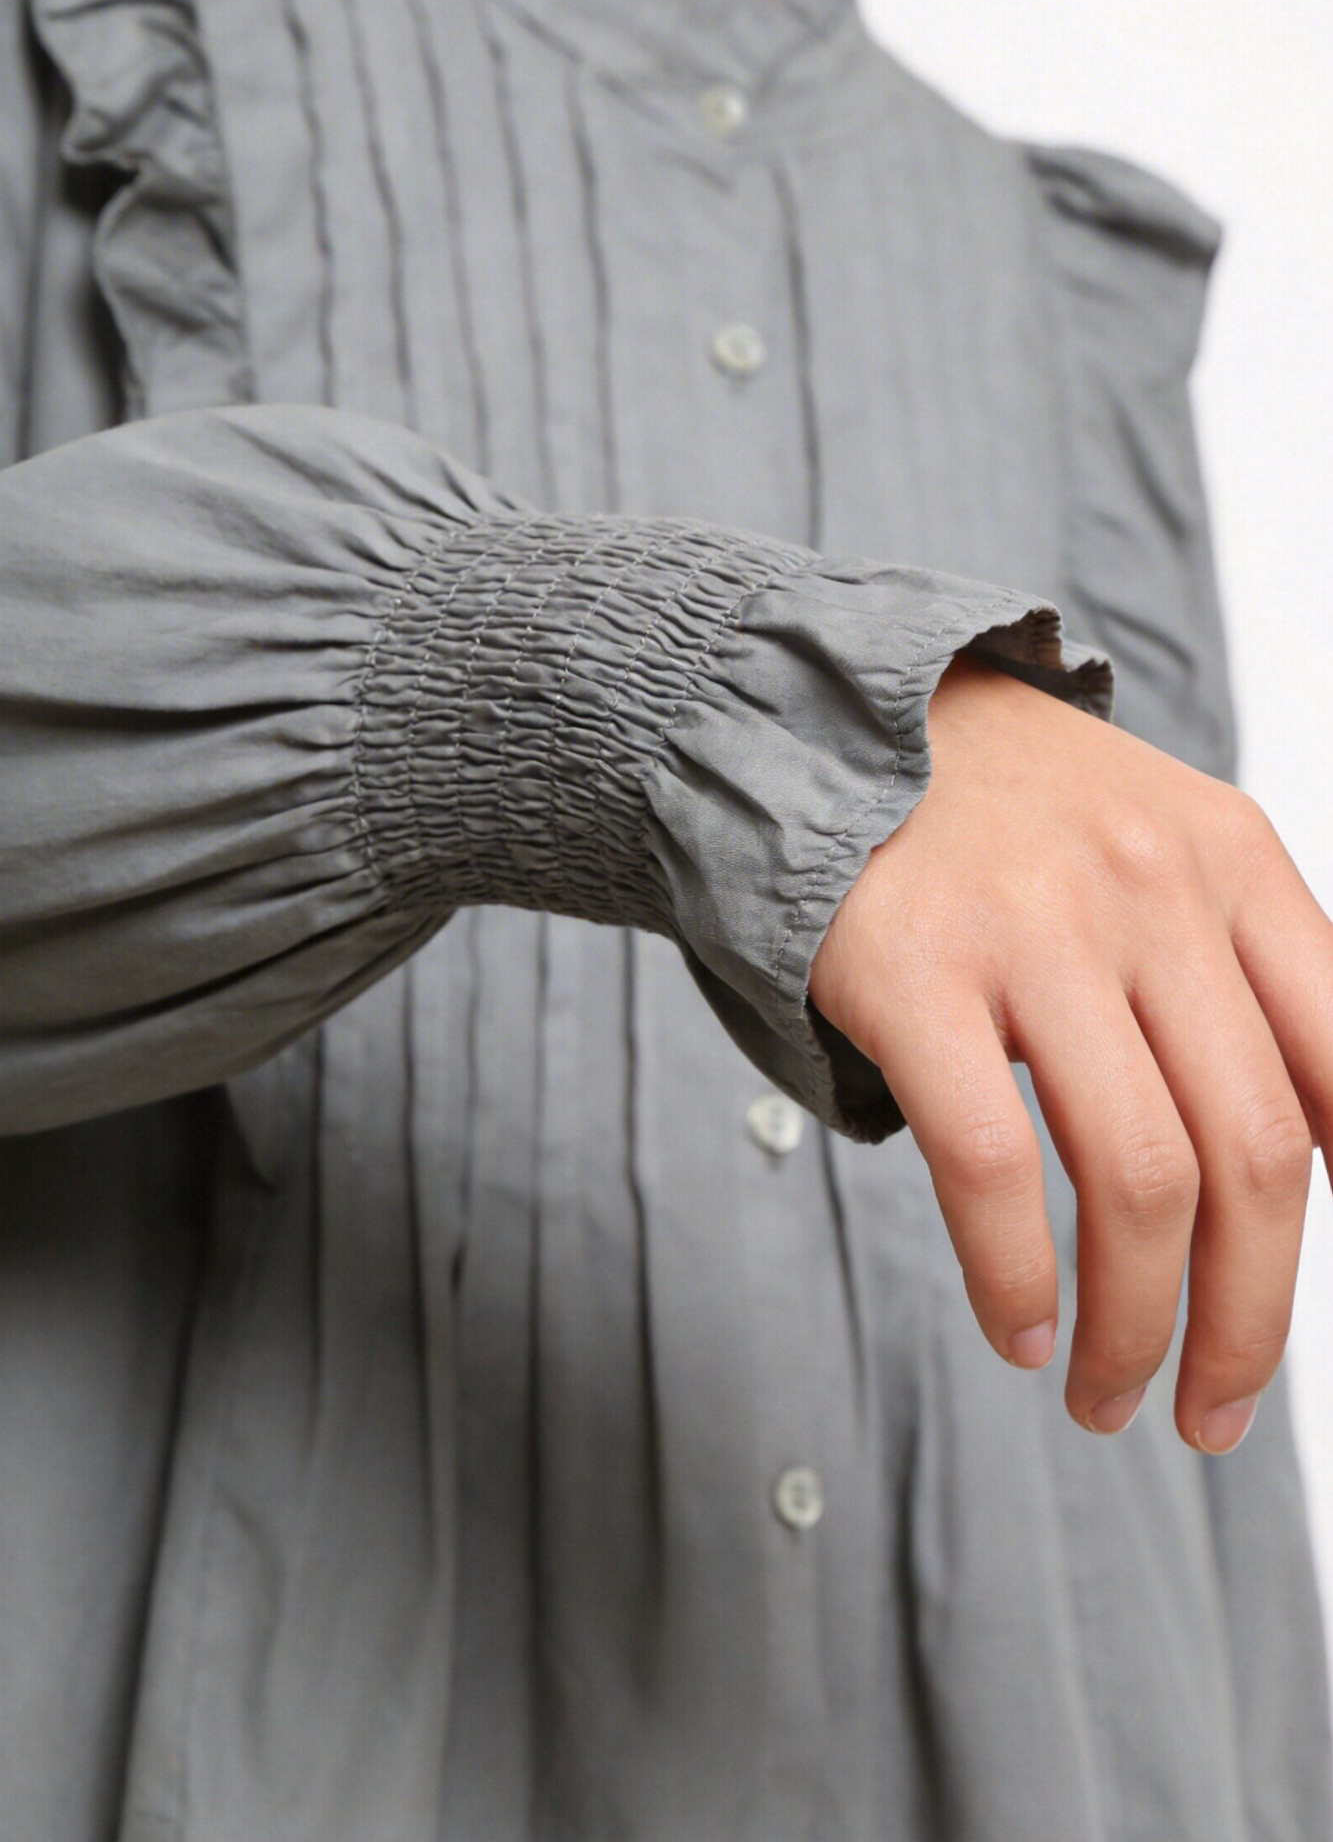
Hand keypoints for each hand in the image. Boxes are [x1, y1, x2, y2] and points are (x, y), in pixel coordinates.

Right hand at [809, 650, 1332, 1452]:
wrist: (829, 717)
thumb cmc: (1005, 815)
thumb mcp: (1166, 848)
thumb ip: (1254, 974)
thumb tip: (1331, 1147)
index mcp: (1234, 862)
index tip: (1288, 1308)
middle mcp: (1151, 888)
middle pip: (1251, 1153)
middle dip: (1246, 1320)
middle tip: (1213, 1412)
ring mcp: (1031, 928)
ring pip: (1138, 1178)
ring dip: (1136, 1327)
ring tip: (1107, 1394)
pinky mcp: (911, 971)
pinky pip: (991, 1165)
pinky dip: (1017, 1279)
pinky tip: (1021, 1330)